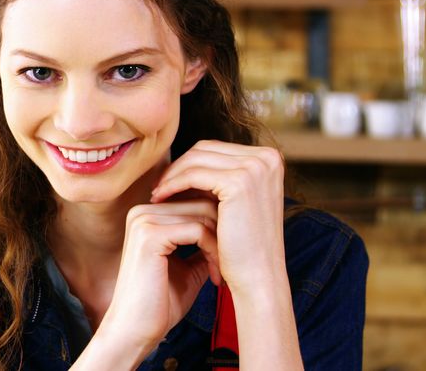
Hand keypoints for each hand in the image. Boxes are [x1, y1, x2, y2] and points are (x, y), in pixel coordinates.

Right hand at [95, 199, 221, 356]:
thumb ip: (202, 244)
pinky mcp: (150, 235)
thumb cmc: (160, 303)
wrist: (135, 330)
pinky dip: (213, 252)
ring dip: (221, 243)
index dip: (220, 225)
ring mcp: (143, 221)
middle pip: (201, 202)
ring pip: (203, 213)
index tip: (229, 257)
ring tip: (222, 271)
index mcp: (147, 215)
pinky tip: (215, 276)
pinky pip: (197, 230)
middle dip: (224, 232)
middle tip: (230, 265)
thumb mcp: (188, 267)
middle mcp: (142, 211)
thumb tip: (231, 227)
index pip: (196, 199)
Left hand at [150, 139, 286, 292]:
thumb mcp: (236, 201)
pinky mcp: (239, 181)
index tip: (168, 180)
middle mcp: (267, 158)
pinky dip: (173, 184)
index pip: (215, 149)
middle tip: (157, 187)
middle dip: (178, 167)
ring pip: (196, 159)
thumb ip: (220, 178)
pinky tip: (160, 198)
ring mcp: (255, 167)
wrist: (259, 276)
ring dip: (171, 176)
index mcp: (269, 158)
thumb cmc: (244, 244)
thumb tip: (186, 161)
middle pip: (205, 149)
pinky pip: (193, 175)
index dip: (188, 164)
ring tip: (156, 194)